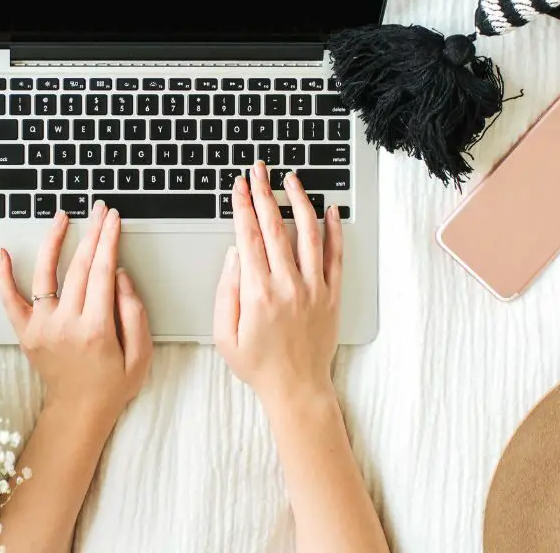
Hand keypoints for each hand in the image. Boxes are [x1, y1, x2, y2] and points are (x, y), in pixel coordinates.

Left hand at [0, 202, 151, 422]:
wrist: (79, 412)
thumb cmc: (113, 384)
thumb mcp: (141, 354)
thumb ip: (134, 312)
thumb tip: (119, 274)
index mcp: (96, 329)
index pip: (102, 272)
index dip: (109, 241)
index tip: (114, 219)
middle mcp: (65, 324)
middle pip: (78, 267)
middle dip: (92, 233)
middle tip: (100, 210)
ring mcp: (41, 327)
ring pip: (45, 274)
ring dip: (54, 241)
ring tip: (62, 217)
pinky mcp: (26, 332)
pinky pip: (10, 300)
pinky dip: (3, 275)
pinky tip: (3, 251)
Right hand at [213, 161, 343, 410]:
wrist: (297, 389)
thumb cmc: (258, 365)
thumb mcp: (223, 334)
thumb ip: (225, 292)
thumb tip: (234, 255)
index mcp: (257, 293)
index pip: (248, 236)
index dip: (243, 206)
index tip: (239, 186)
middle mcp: (287, 285)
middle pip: (275, 227)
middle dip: (265, 192)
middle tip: (259, 170)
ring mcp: (313, 289)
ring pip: (308, 234)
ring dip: (300, 201)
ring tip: (292, 180)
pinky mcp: (331, 295)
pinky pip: (335, 256)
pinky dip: (334, 231)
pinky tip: (330, 210)